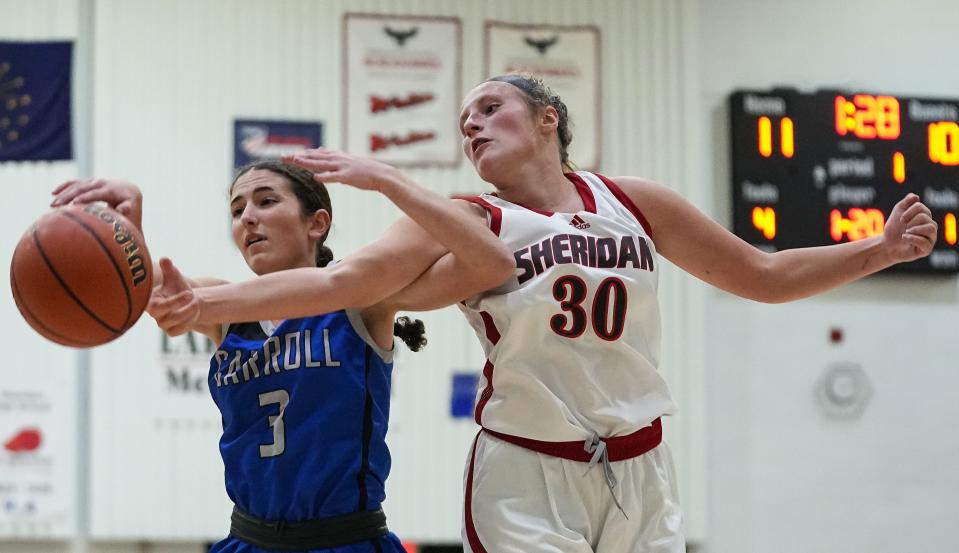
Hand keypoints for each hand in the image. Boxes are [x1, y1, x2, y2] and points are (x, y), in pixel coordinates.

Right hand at [51, 178, 143, 229]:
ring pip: (76, 185)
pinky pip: (74, 182)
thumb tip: (122, 210)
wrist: (128, 189)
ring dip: (63, 193)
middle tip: (56, 206)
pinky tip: (53, 193)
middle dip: (69, 196)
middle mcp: (100, 183)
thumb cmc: (130, 202)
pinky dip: (64, 186)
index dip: (85, 198)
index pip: (96, 193)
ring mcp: (92, 181)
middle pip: (82, 189)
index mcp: (110, 190)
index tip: (74, 204)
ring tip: (52, 205)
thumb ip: (127, 208)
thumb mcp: (131, 205)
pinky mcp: (88, 182)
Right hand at [147, 258, 199, 335]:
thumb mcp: (174, 277)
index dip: (173, 301)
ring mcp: (162, 324)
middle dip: (181, 307)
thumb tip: (165, 259)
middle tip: (193, 296)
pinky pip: (179, 330)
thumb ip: (168, 269)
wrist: (188, 301)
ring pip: (174, 323)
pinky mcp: (171, 331)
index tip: (188, 293)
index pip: (157, 305)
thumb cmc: (177, 287)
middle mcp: (154, 314)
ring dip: (189, 312)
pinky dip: (189, 321)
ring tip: (197, 302)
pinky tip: (194, 311)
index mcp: (150, 300)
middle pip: (163, 316)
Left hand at [282, 148, 399, 191]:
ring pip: (321, 164)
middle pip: (313, 157)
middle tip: (283, 157)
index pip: (314, 154)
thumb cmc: (364, 171)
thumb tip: (321, 150)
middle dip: (297, 157)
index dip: (300, 155)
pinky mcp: (348, 176)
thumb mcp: (346, 161)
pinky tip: (316, 177)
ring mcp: (342, 167)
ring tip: (294, 161)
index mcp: (336, 156)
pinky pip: (334, 176)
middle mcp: (337, 159)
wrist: (381, 174)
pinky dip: (325, 176)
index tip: (287, 156)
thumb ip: (333, 157)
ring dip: (307, 163)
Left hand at [883, 193, 937, 262]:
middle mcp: (931, 227)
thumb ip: (906, 201)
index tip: (901, 219)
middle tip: (904, 227)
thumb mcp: (898, 211)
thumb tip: (916, 197)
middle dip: (911, 221)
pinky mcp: (926, 250)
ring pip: (931, 228)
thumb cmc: (894, 228)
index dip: (909, 212)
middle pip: (925, 217)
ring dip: (914, 229)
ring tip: (906, 232)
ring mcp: (930, 238)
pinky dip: (912, 238)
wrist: (886, 244)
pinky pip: (925, 242)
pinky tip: (904, 238)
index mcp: (926, 217)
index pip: (921, 208)